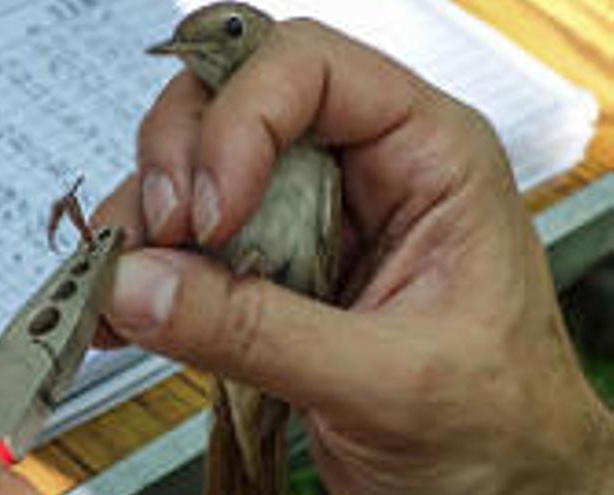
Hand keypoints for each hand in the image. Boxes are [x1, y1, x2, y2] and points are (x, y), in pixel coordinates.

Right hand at [93, 19, 613, 494]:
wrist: (496, 485)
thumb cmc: (497, 426)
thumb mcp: (389, 381)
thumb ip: (260, 332)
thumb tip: (141, 284)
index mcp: (428, 156)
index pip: (312, 70)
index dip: (241, 121)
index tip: (210, 212)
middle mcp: (360, 169)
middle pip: (234, 101)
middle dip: (178, 163)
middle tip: (158, 240)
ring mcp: (309, 216)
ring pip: (196, 167)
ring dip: (146, 220)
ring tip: (126, 289)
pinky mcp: (269, 266)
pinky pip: (187, 239)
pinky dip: (144, 268)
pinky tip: (123, 311)